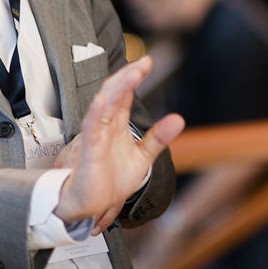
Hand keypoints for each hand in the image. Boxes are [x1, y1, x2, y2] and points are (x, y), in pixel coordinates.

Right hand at [54, 57, 184, 232]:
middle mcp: (105, 126)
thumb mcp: (142, 158)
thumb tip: (179, 119)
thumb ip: (158, 138)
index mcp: (115, 125)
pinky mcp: (88, 151)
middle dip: (128, 76)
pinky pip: (90, 128)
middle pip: (114, 93)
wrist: (90, 207)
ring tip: (133, 72)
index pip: (124, 95)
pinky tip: (102, 99)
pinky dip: (95, 113)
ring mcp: (95, 136)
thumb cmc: (109, 181)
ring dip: (118, 87)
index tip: (147, 61)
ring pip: (103, 104)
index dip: (133, 77)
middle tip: (144, 63)